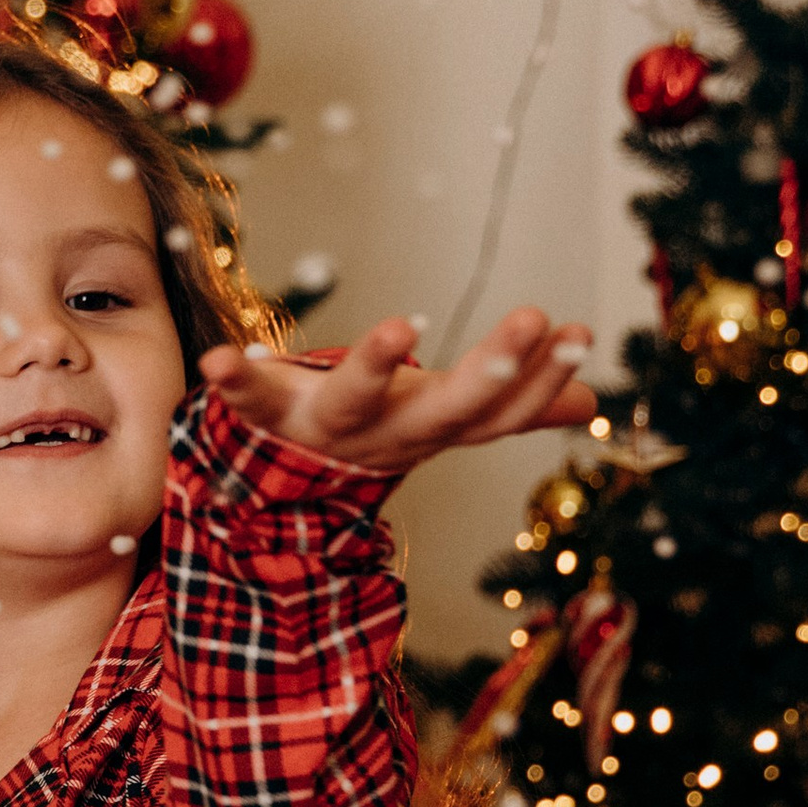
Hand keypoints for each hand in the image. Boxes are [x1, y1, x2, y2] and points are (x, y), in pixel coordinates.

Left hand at [198, 306, 596, 476]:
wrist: (282, 490)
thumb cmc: (376, 430)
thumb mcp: (445, 417)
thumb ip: (512, 406)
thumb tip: (590, 402)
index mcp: (433, 428)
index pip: (499, 410)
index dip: (541, 380)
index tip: (579, 333)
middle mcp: (388, 434)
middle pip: (448, 408)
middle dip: (494, 367)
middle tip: (535, 316)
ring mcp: (327, 427)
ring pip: (357, 401)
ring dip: (375, 366)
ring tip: (398, 329)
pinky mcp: (266, 414)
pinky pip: (248, 401)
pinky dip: (234, 382)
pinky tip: (217, 360)